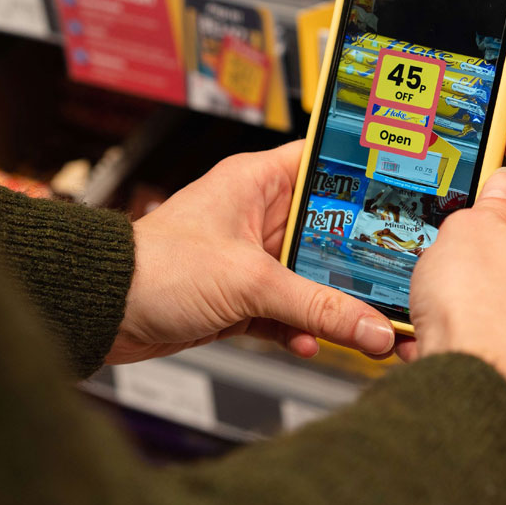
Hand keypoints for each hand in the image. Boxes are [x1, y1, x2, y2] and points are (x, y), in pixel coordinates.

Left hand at [108, 142, 397, 364]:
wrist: (101, 311)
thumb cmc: (154, 267)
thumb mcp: (249, 282)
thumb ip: (315, 305)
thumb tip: (371, 326)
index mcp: (257, 182)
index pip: (324, 163)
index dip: (363, 175)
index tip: (404, 191)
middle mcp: (256, 214)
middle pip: (326, 232)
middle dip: (358, 261)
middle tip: (397, 275)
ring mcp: (249, 258)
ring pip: (308, 277)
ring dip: (333, 303)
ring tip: (367, 324)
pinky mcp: (239, 296)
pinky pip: (287, 310)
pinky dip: (300, 327)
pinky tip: (311, 341)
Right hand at [405, 112, 505, 468]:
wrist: (472, 389)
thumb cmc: (480, 312)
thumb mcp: (468, 229)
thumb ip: (486, 205)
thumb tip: (498, 194)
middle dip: (501, 207)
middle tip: (470, 190)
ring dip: (485, 260)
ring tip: (443, 256)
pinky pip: (500, 311)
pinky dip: (475, 303)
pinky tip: (443, 305)